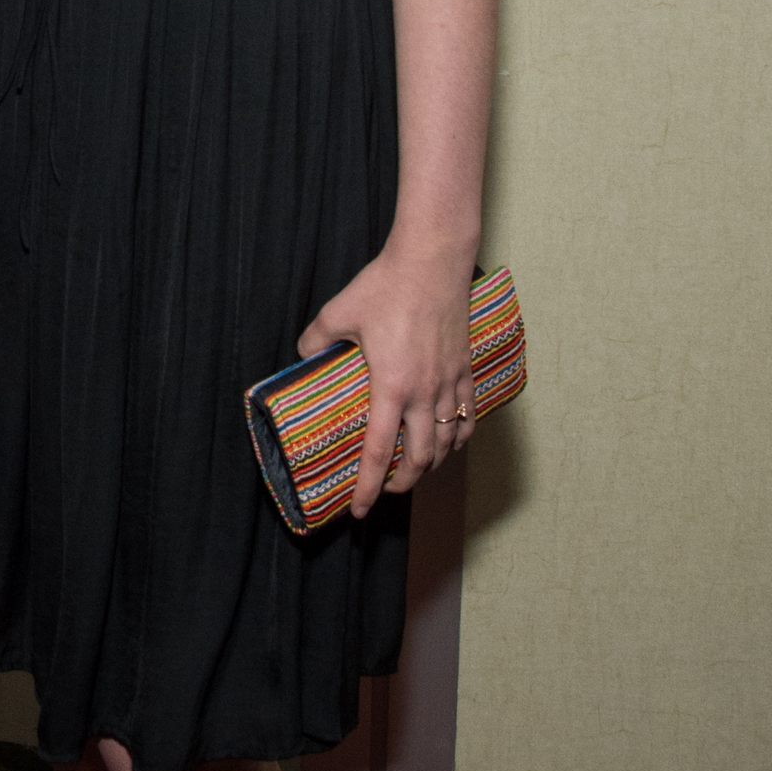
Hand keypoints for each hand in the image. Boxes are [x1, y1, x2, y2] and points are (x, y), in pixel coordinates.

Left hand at [298, 248, 475, 518]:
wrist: (433, 259)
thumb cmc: (386, 285)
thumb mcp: (338, 312)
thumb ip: (316, 340)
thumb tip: (304, 355)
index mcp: (390, 386)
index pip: (379, 452)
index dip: (369, 488)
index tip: (360, 511)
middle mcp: (424, 392)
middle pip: (421, 458)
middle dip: (403, 483)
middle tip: (386, 491)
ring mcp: (450, 382)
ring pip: (447, 442)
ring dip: (432, 464)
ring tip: (416, 470)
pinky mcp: (467, 368)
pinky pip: (467, 416)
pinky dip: (459, 437)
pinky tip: (450, 441)